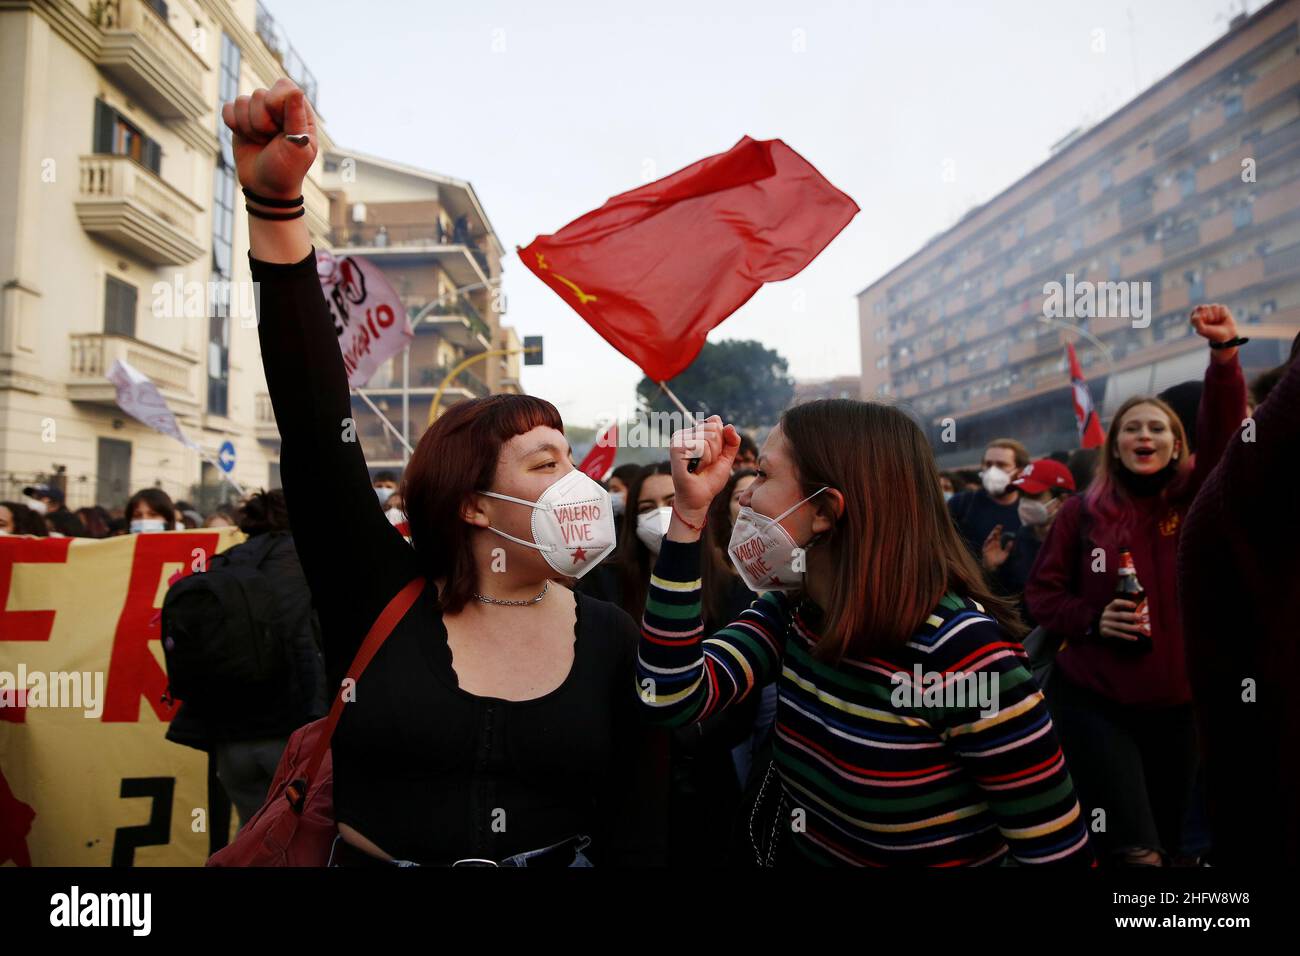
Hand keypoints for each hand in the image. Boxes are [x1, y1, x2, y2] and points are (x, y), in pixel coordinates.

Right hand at [220, 78, 316, 200]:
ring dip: (249, 127)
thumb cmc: (287, 170)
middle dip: (262, 122)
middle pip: (260, 94)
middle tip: (271, 140)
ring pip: (242, 101)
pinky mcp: (240, 118)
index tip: (280, 124)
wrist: (266, 187)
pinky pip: (228, 108)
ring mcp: (258, 111)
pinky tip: (245, 138)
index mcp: (299, 111)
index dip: (276, 102)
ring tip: (261, 142)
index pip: (284, 86)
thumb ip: (296, 117)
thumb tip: (296, 90)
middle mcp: (278, 107)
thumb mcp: (297, 147)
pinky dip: (234, 125)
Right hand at [667, 415, 739, 524]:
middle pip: (714, 429)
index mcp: (694, 433)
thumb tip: (728, 425)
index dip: (721, 442)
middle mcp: (684, 433)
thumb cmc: (709, 480)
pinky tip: (694, 469)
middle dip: (717, 450)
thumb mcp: (726, 458)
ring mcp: (678, 439)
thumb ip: (732, 441)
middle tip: (706, 464)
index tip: (712, 457)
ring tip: (700, 467)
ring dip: (710, 457)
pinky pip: (701, 446)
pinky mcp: (676, 447)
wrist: (699, 498)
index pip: (716, 422)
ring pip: (710, 438)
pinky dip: (704, 461)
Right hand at [981, 525, 1012, 569]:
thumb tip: (1012, 541)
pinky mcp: (985, 550)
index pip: (997, 535)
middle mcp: (992, 544)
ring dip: (992, 535)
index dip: (999, 530)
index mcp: (997, 544)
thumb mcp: (1005, 554)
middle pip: (993, 535)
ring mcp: (988, 546)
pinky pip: (986, 544)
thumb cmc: (999, 561)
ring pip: (989, 539)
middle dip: (995, 531)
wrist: (992, 567)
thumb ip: (1008, 548)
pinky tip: (991, 538)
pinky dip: (988, 541)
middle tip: (998, 526)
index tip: (1001, 525)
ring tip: (995, 532)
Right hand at [1099, 598, 1144, 640]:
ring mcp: (1105, 623)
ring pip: (1121, 626)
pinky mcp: (1105, 632)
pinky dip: (1127, 637)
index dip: (1125, 603)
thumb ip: (1125, 606)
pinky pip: (1118, 634)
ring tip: (1141, 628)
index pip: (1116, 602)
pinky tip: (1135, 638)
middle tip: (1141, 618)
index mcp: (1109, 607)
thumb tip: (1139, 597)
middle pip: (1121, 615)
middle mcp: (1106, 615)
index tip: (1135, 605)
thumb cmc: (1114, 618)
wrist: (1102, 629)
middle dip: (1132, 616)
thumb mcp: (1116, 611)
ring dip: (1132, 627)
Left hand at [1190, 303, 1238, 359]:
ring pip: (1214, 306)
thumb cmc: (1212, 333)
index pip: (1196, 310)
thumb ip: (1197, 323)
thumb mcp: (1203, 330)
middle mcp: (1203, 311)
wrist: (1227, 336)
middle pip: (1204, 307)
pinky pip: (1222, 307)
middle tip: (1211, 322)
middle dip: (1209, 316)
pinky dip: (1223, 314)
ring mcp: (1212, 309)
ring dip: (1216, 316)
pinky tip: (1223, 319)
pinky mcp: (1221, 308)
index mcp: (1195, 316)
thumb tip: (1196, 316)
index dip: (1201, 317)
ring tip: (1217, 321)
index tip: (1205, 323)